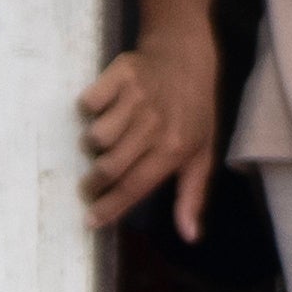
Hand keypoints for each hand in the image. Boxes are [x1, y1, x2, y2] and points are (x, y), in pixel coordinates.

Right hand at [80, 32, 222, 237]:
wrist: (186, 56)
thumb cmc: (195, 111)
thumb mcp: (203, 154)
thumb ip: (193, 196)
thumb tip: (189, 236)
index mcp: (176, 148)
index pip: (137, 186)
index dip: (111, 207)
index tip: (90, 221)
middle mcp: (155, 125)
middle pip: (110, 166)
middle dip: (94, 183)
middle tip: (90, 187)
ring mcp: (136, 98)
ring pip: (95, 137)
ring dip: (93, 144)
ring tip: (107, 140)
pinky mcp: (118, 75)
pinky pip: (87, 104)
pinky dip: (90, 110)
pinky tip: (106, 109)